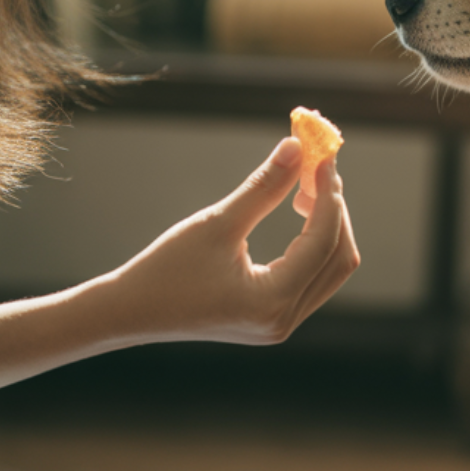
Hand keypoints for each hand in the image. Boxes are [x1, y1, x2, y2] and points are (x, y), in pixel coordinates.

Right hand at [91, 137, 358, 346]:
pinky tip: (299, 212)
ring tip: (304, 188)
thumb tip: (297, 146)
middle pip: (339, 257)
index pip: (324, 241)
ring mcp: (281, 324)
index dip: (328, 193)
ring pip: (331, 268)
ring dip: (328, 225)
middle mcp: (284, 320)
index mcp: (272, 302)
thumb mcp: (218, 222)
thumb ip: (264, 186)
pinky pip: (313, 276)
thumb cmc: (166, 268)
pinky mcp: (273, 318)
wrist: (131, 311)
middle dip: (334, 209)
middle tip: (316, 168)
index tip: (322, 156)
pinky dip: (314, 242)